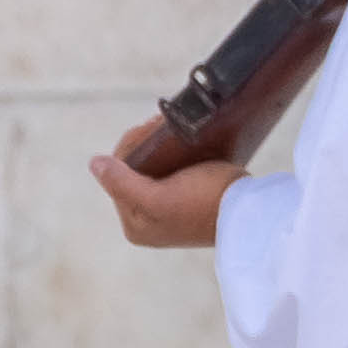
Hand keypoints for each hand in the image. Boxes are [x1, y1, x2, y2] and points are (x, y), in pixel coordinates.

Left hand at [95, 122, 228, 251]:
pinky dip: (169, 153)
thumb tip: (94, 163)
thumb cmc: (206, 204)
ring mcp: (169, 211)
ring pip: (149, 167)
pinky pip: (168, 170)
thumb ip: (122, 183)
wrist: (252, 212)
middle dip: (142, 144)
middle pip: (132, 171)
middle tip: (159, 122)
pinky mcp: (189, 201)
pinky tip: (177, 140)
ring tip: (167, 126)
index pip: (116, 176)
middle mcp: (148, 221)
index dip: (128, 149)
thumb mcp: (157, 197)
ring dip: (154, 145)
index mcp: (135, 225)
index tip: (147, 128)